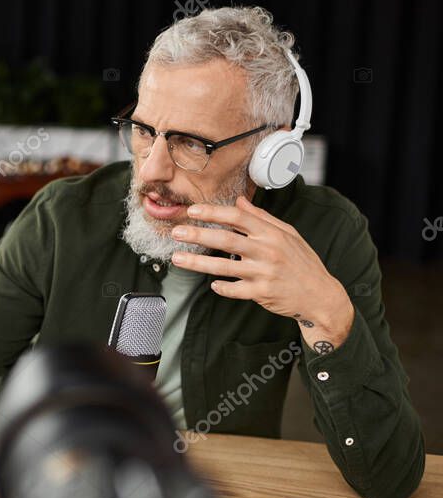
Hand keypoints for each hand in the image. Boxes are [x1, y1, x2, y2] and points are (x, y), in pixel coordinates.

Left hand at [170, 196, 353, 346]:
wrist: (321, 296)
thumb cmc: (303, 262)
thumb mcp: (288, 234)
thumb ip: (262, 217)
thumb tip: (239, 201)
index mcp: (272, 234)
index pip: (238, 217)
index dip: (213, 212)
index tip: (192, 211)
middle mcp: (267, 251)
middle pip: (226, 240)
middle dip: (198, 235)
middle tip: (176, 232)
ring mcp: (264, 273)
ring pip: (224, 267)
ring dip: (197, 263)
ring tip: (177, 258)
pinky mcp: (262, 293)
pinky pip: (235, 290)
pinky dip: (221, 287)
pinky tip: (211, 285)